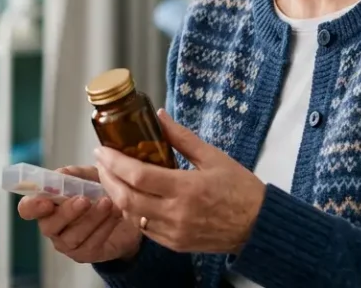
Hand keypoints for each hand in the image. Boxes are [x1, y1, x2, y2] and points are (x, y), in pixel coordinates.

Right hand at [17, 166, 142, 263]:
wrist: (128, 212)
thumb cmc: (100, 191)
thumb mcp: (89, 176)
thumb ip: (75, 174)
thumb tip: (62, 174)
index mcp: (46, 205)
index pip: (27, 209)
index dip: (32, 207)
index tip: (46, 202)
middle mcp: (52, 226)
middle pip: (48, 226)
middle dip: (67, 212)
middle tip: (84, 199)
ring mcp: (67, 243)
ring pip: (72, 237)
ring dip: (91, 219)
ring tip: (107, 203)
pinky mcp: (86, 254)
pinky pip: (91, 244)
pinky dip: (104, 227)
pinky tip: (115, 214)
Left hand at [94, 109, 265, 254]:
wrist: (259, 226)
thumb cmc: (240, 189)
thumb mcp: (213, 157)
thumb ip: (182, 137)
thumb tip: (159, 115)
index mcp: (186, 188)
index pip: (137, 175)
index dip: (114, 162)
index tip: (102, 149)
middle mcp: (177, 213)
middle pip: (126, 198)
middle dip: (107, 178)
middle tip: (101, 162)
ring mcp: (174, 232)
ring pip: (131, 215)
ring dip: (115, 196)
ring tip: (111, 177)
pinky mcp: (175, 244)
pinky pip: (143, 229)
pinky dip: (131, 212)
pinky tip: (129, 197)